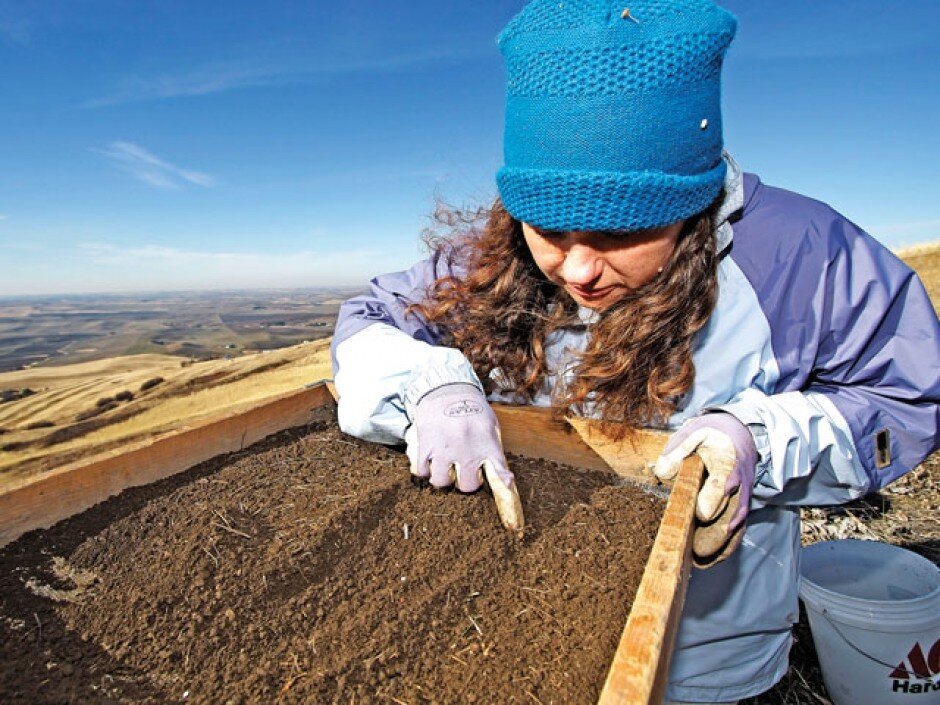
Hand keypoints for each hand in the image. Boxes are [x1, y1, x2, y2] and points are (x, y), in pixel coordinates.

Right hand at [405, 384, 523, 531]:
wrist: (445, 388)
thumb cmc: (471, 409)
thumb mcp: (490, 425)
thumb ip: (495, 451)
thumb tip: (505, 479)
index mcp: (486, 441)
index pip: (499, 469)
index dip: (502, 484)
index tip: (507, 498)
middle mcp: (466, 447)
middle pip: (467, 486)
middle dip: (465, 482)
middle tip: (462, 472)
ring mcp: (444, 447)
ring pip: (441, 482)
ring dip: (442, 478)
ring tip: (444, 468)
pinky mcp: (425, 445)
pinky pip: (421, 471)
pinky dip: (424, 470)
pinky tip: (429, 461)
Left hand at [653, 413, 757, 565]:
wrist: (742, 434)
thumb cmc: (713, 435)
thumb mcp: (694, 433)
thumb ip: (677, 451)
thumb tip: (662, 472)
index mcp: (727, 464)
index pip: (722, 487)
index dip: (711, 502)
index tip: (699, 515)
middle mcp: (739, 485)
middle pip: (730, 514)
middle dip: (714, 534)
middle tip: (694, 551)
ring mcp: (742, 498)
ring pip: (735, 527)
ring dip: (719, 546)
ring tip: (697, 561)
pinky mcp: (741, 508)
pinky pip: (737, 531)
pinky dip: (726, 547)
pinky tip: (709, 560)